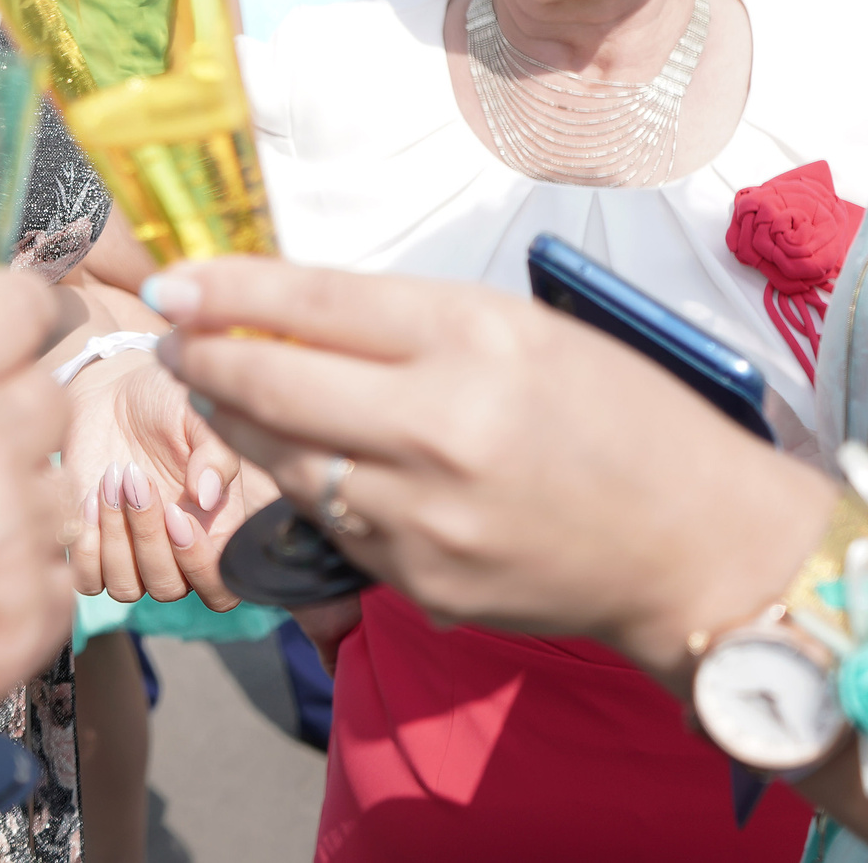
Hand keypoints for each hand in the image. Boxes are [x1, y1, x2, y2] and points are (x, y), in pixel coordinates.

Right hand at [0, 271, 75, 785]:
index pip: (19, 303)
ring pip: (57, 487)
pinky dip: (15, 576)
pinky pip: (53, 573)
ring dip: (17, 495)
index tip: (16, 323)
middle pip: (51, 393)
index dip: (19, 309)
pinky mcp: (31, 622)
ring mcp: (16, 539)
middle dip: (12, 404)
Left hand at [59, 353, 256, 609]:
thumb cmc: (165, 404)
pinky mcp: (92, 548)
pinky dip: (86, 550)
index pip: (220, 586)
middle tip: (136, 479)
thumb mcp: (197, 417)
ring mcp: (130, 555)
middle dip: (149, 536)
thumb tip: (208, 497)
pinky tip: (88, 501)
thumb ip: (214, 453)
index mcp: (214, 529)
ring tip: (110, 482)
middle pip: (168, 587)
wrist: (110, 394)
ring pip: (127, 587)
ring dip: (116, 541)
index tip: (178, 513)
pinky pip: (88, 580)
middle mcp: (175, 553)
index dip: (201, 564)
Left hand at [148, 258, 834, 685]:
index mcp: (475, 342)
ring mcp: (425, 516)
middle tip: (171, 336)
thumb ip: (406, 321)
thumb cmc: (617, 416)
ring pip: (284, 461)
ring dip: (237, 421)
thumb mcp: (522, 330)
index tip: (173, 285)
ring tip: (216, 388)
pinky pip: (332, 521)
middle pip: (273, 386)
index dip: (227, 292)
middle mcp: (441, 427)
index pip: (314, 305)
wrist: (696, 546)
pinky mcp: (420, 582)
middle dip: (203, 357)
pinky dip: (307, 481)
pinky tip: (301, 454)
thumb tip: (288, 309)